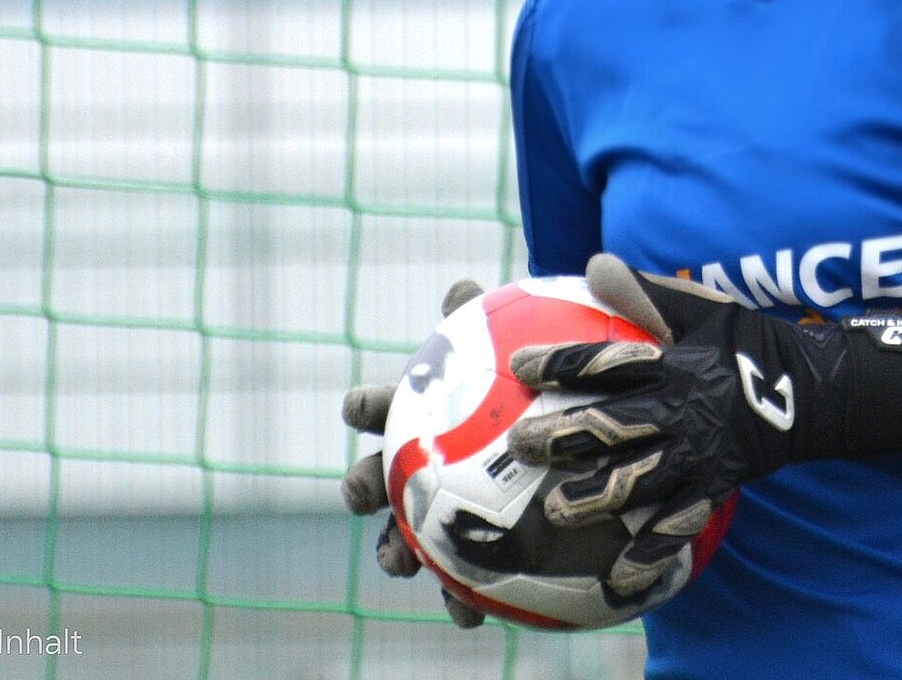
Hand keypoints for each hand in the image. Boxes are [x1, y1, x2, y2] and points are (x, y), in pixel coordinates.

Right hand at [340, 277, 486, 628]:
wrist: (543, 427)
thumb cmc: (516, 384)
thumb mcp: (508, 348)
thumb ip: (484, 320)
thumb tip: (463, 285)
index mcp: (415, 416)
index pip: (378, 405)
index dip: (364, 404)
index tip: (358, 405)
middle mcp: (408, 466)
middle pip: (370, 477)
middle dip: (360, 487)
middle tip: (363, 495)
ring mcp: (429, 512)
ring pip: (398, 536)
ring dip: (394, 551)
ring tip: (402, 564)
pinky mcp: (463, 551)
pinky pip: (454, 580)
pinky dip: (457, 599)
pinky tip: (472, 616)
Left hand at [505, 254, 858, 603]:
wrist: (810, 392)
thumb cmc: (746, 343)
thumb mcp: (701, 307)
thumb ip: (646, 291)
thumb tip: (593, 261)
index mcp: (670, 365)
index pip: (607, 362)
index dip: (562, 362)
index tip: (518, 366)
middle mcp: (677, 412)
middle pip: (613, 424)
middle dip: (564, 435)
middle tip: (520, 445)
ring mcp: (694, 454)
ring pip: (638, 478)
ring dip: (595, 495)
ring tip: (555, 510)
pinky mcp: (711, 487)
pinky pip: (676, 526)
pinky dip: (647, 555)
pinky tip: (616, 582)